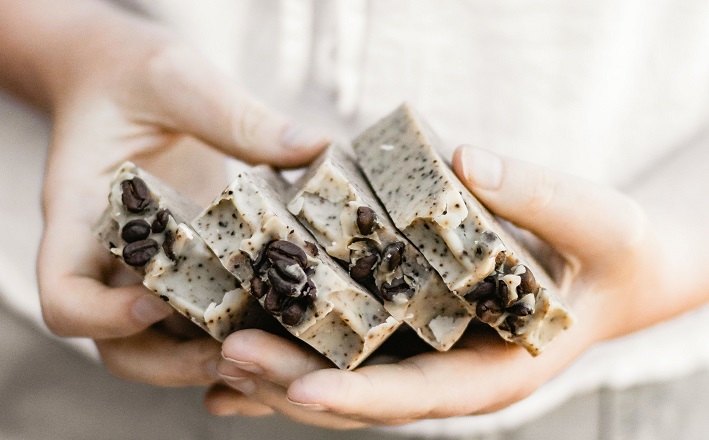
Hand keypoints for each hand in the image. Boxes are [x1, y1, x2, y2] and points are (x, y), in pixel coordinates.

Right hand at [36, 4, 326, 388]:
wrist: (124, 77)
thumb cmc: (132, 73)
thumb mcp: (176, 79)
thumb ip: (232, 115)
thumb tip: (313, 148)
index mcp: (82, 215)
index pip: (64, 295)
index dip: (103, 318)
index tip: (158, 303)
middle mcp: (109, 257)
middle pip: (118, 346)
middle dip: (172, 364)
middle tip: (239, 358)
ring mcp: (148, 266)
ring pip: (164, 343)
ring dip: (211, 358)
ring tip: (273, 354)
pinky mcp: (185, 262)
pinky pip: (201, 312)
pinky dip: (237, 327)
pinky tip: (285, 323)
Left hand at [207, 145, 692, 427]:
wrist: (613, 266)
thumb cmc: (611, 249)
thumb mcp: (595, 218)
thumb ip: (539, 196)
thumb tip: (463, 160)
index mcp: (494, 369)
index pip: (418, 394)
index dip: (360, 397)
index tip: (299, 388)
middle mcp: (450, 374)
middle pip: (364, 394)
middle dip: (295, 382)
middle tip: (227, 355)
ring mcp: (427, 356)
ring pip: (346, 377)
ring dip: (281, 371)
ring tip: (215, 354)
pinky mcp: (412, 330)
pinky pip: (348, 349)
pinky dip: (295, 354)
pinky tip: (237, 360)